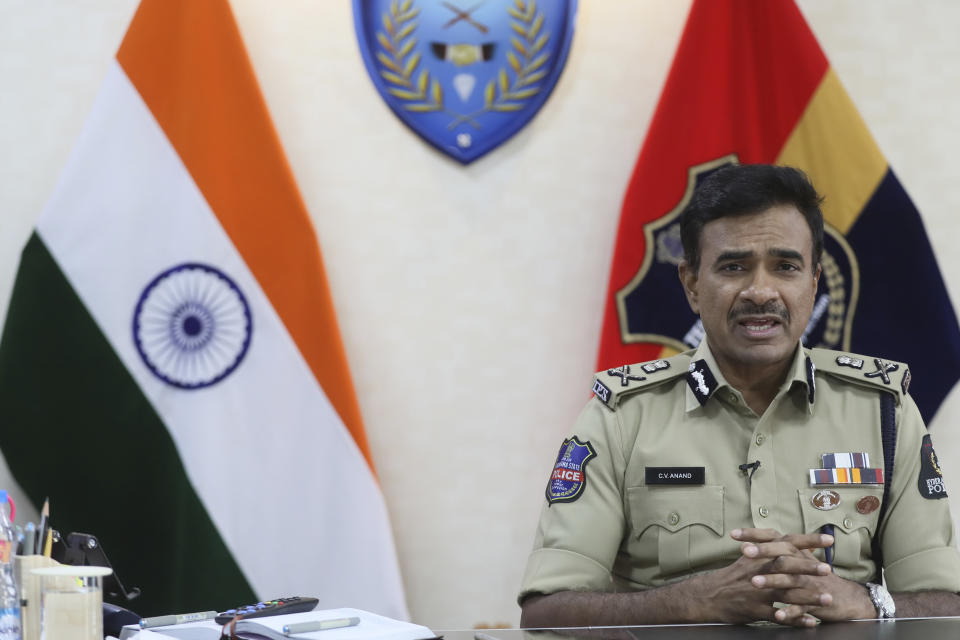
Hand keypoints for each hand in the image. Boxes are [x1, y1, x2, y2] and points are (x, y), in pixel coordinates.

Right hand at [687, 528, 827, 625]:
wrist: (711, 595)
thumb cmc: (734, 576)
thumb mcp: (750, 557)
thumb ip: (772, 550)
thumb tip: (798, 544)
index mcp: (760, 556)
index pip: (786, 543)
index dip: (808, 541)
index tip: (828, 540)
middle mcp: (759, 571)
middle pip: (786, 566)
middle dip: (808, 568)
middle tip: (828, 569)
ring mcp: (758, 591)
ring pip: (786, 593)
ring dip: (809, 597)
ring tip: (827, 599)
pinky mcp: (756, 610)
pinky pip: (779, 616)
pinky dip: (796, 619)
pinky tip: (811, 622)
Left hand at [734, 528, 874, 623]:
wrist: (845, 597)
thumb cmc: (813, 576)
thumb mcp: (795, 560)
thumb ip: (772, 552)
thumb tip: (745, 546)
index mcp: (794, 551)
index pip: (773, 538)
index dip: (754, 535)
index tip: (733, 533)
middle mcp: (802, 563)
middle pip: (781, 555)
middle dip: (763, 553)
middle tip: (744, 552)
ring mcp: (810, 582)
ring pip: (789, 580)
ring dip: (772, 581)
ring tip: (754, 583)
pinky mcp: (816, 601)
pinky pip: (802, 606)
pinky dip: (791, 611)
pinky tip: (779, 614)